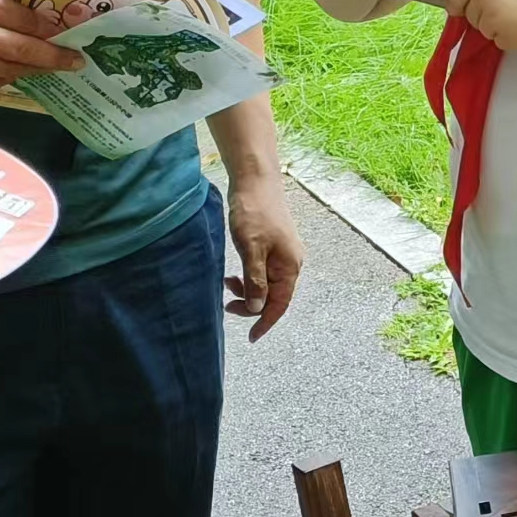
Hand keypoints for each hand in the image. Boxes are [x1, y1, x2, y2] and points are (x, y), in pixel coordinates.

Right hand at [0, 0, 86, 90]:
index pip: (24, 20)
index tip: (70, 34)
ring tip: (51, 68)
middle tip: (76, 62)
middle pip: (21, 51)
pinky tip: (18, 72)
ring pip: (7, 71)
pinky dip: (6, 78)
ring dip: (33, 71)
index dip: (50, 29)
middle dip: (53, 58)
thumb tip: (34, 15)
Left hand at [225, 174, 304, 340]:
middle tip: (227, 304)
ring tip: (227, 283)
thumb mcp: (251, 249)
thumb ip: (255, 281)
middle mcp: (290, 262)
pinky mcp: (271, 244)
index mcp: (290, 266)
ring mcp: (281, 253)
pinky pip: (261, 270)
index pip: (280, 304)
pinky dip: (247, 276)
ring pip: (265, 283)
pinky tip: (233, 272)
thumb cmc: (255, 212)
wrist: (255, 178)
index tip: (251, 337)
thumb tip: (256, 308)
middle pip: (273, 296)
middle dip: (251, 304)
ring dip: (247, 290)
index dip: (265, 322)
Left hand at [446, 0, 516, 49]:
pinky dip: (511, 37)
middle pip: (471, 13)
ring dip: (497, 25)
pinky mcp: (506, 38)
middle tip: (511, 4)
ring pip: (485, 28)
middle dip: (485, 11)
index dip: (459, 1)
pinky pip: (500, 41)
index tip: (464, 5)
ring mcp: (493, 19)